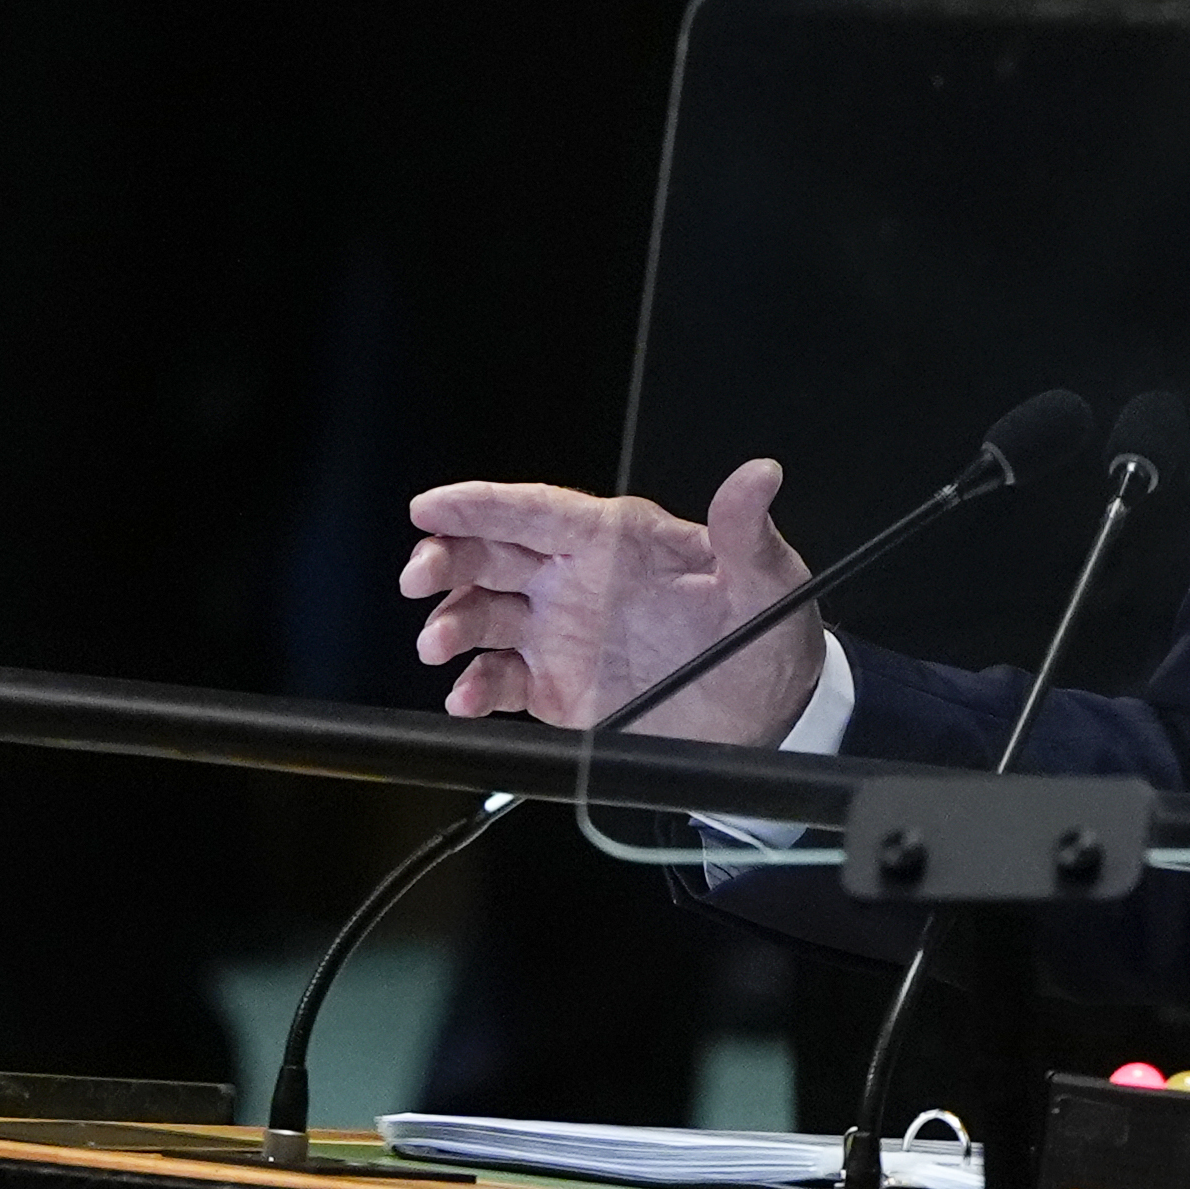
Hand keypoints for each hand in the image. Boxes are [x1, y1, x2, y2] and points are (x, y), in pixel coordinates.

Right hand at [402, 458, 818, 741]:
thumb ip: (746, 531)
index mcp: (615, 540)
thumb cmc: (765, 631)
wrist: (769, 713)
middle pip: (490, 555)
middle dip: (445, 558)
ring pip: (481, 615)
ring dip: (451, 624)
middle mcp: (575, 581)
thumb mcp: (765, 580)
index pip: (535, 510)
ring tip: (442, 643)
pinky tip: (467, 697)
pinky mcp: (553, 687)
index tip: (431, 506)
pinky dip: (473, 688)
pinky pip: (498, 680)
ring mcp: (558, 634)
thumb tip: (760, 476)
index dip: (480, 505)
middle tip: (420, 576)